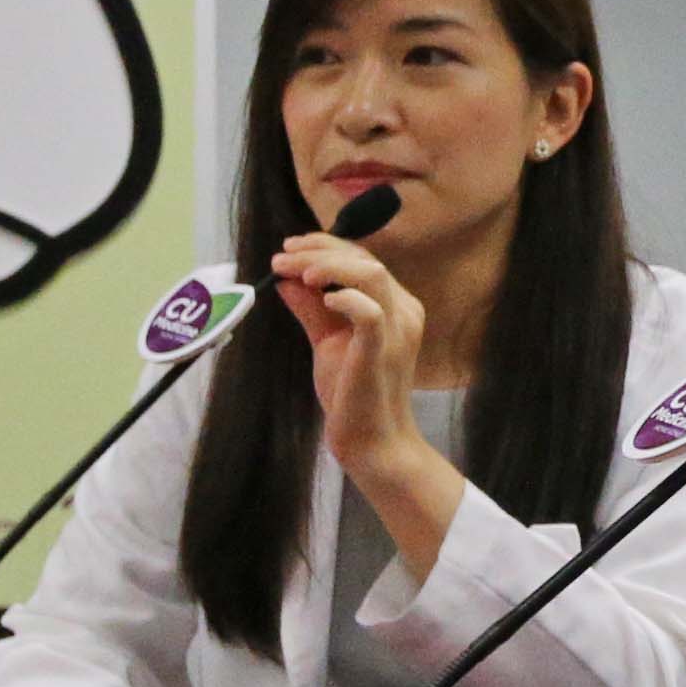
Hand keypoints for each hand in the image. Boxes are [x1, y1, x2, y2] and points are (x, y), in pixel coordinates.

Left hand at [273, 230, 429, 480]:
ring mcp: (398, 329)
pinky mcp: (382, 349)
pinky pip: (369, 310)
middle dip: (319, 251)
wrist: (372, 440)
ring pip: (371, 274)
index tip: (288, 249)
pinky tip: (322, 298)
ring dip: (329, 266)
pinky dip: (344, 297)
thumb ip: (311, 310)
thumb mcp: (327, 342)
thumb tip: (286, 280)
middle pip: (366, 260)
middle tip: (282, 258)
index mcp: (395, 306)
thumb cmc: (353, 394)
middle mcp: (404, 311)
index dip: (325, 246)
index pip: (363, 259)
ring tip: (299, 273)